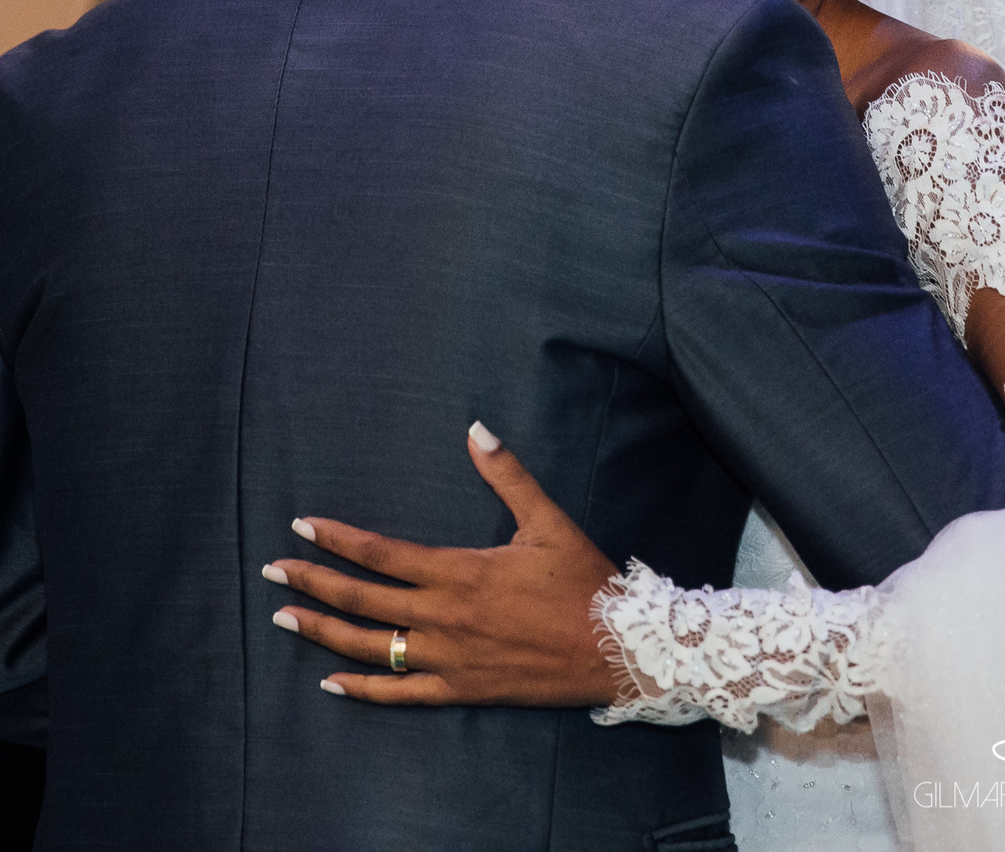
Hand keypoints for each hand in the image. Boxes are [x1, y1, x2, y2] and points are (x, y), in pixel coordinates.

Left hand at [261, 424, 620, 706]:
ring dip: (324, 632)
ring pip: (372, 648)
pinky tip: (330, 684)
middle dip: (313, 582)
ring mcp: (450, 659)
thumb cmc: (581, 581)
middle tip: (272, 571)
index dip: (337, 540)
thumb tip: (477, 428)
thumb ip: (508, 475)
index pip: (382, 554)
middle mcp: (445, 618)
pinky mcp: (462, 691)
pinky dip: (362, 691)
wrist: (615, 648)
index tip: (301, 528)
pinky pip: (400, 695)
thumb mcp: (547, 520)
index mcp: (460, 573)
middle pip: (364, 600)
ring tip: (284, 617)